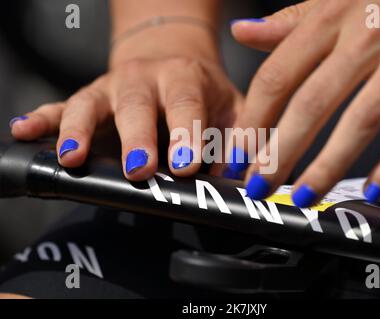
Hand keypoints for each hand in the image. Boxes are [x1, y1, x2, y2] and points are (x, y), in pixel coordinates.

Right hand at [10, 30, 242, 180]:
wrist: (176, 62)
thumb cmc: (203, 94)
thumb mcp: (230, 111)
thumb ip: (235, 142)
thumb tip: (234, 181)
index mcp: (185, 79)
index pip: (186, 105)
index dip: (186, 134)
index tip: (185, 166)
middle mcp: (145, 79)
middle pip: (136, 105)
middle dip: (135, 138)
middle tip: (138, 169)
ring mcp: (112, 88)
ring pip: (90, 104)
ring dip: (79, 130)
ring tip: (72, 158)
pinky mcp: (90, 99)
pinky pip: (61, 105)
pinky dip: (43, 118)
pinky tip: (24, 130)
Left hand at [228, 0, 379, 205]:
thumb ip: (288, 21)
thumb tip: (242, 32)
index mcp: (331, 17)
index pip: (278, 76)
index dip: (252, 121)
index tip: (238, 154)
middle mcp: (367, 36)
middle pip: (312, 105)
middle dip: (280, 153)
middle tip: (260, 184)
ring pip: (361, 122)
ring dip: (327, 166)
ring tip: (304, 195)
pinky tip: (373, 189)